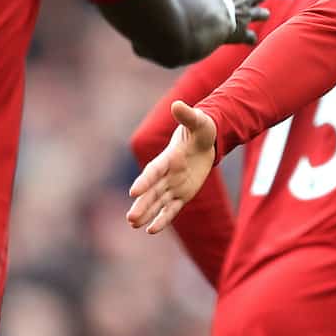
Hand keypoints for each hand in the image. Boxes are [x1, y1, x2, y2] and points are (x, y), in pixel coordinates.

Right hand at [127, 101, 217, 233]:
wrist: (205, 141)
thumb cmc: (201, 129)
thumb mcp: (198, 121)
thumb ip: (188, 115)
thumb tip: (177, 104)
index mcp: (168, 157)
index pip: (154, 171)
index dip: (145, 181)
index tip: (133, 192)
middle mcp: (167, 174)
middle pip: (152, 191)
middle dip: (142, 204)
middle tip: (130, 218)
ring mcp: (173, 185)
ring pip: (157, 202)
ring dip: (146, 213)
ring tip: (133, 224)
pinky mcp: (182, 194)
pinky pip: (171, 209)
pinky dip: (162, 219)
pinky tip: (151, 230)